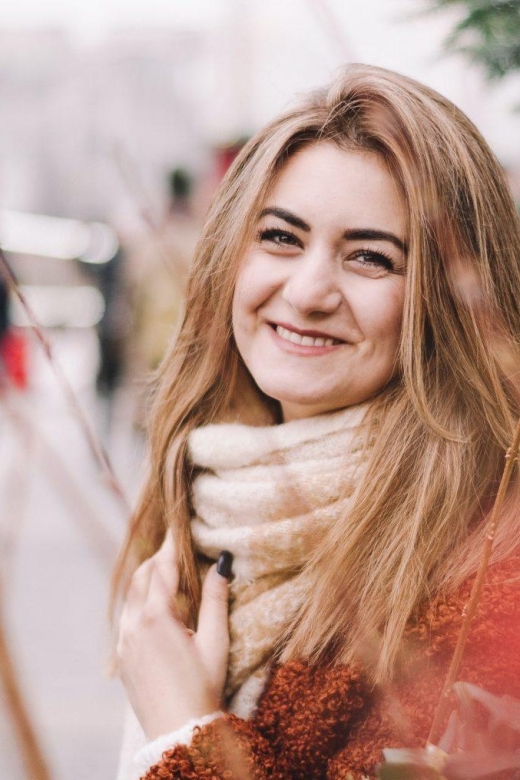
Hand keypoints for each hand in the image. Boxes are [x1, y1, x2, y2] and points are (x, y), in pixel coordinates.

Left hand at [117, 533, 230, 739]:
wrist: (179, 732)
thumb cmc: (203, 687)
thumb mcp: (216, 642)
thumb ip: (216, 599)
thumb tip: (222, 563)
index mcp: (158, 617)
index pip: (163, 568)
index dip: (172, 545)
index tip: (178, 527)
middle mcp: (134, 625)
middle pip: (142, 576)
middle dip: (158, 559)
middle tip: (175, 548)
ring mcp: (124, 642)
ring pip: (130, 596)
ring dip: (146, 579)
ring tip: (165, 573)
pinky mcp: (122, 657)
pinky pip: (126, 617)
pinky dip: (138, 601)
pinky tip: (154, 606)